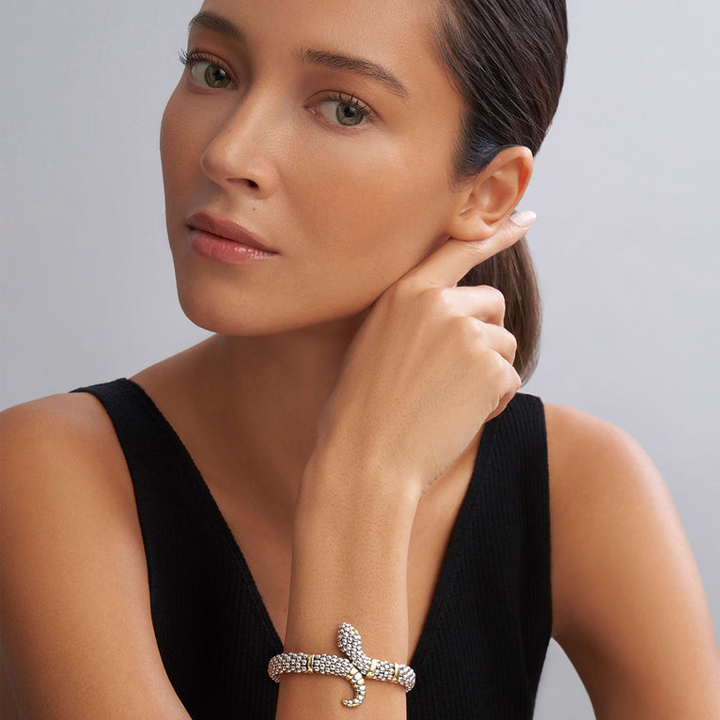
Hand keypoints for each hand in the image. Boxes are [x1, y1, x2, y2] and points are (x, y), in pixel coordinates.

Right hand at [312, 212, 533, 501]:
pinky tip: (457, 417)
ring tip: (447, 401)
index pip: (460, 248)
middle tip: (457, 373)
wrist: (365, 459)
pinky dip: (494, 400)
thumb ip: (415, 315)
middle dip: (486, 334)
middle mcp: (439, 303)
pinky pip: (510, 378)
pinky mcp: (491, 369)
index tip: (526, 219)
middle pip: (493, 303)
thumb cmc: (361, 409)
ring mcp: (467, 334)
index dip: (497, 233)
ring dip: (488, 372)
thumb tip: (456, 310)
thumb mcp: (376, 342)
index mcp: (405, 292)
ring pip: (503, 343)